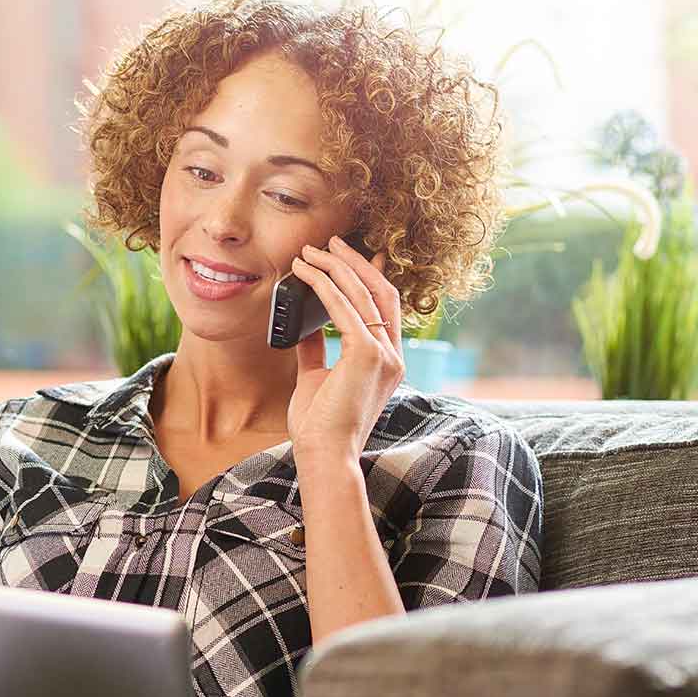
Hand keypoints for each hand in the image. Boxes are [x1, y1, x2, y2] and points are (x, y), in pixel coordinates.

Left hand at [285, 234, 404, 466]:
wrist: (324, 455)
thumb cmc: (319, 425)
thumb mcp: (317, 378)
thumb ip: (316, 349)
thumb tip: (304, 324)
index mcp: (388, 362)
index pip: (386, 307)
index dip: (373, 276)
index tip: (357, 253)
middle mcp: (393, 355)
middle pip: (381, 292)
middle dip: (355, 262)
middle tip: (331, 242)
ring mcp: (384, 355)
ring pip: (363, 294)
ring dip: (334, 266)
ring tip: (310, 251)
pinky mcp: (366, 355)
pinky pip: (343, 308)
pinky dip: (323, 285)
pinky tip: (304, 272)